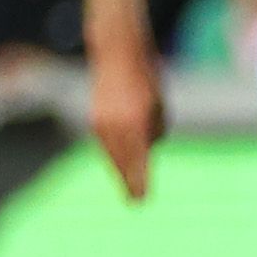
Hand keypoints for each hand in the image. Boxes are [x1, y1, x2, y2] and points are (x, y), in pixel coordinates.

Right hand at [89, 43, 164, 201]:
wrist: (118, 55)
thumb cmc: (147, 79)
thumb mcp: (160, 105)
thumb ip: (155, 129)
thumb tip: (148, 149)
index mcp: (135, 121)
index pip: (138, 159)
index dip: (140, 180)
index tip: (142, 197)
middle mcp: (115, 125)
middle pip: (122, 162)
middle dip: (130, 182)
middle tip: (137, 202)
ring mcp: (102, 122)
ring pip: (112, 154)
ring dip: (121, 170)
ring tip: (130, 189)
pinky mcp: (95, 119)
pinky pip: (107, 144)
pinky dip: (114, 156)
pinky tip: (120, 165)